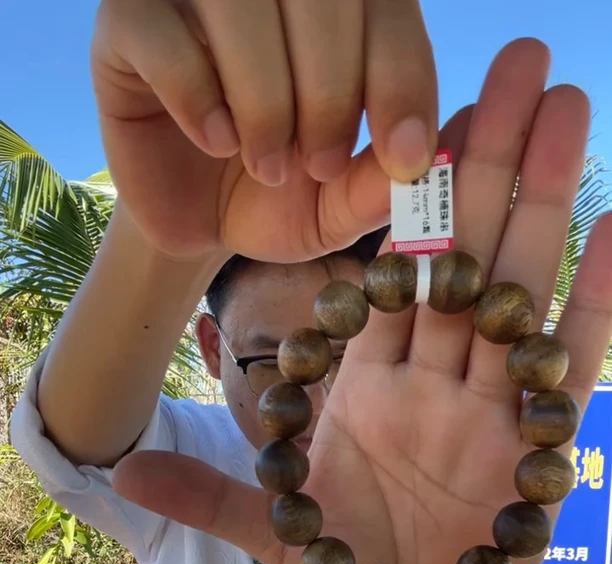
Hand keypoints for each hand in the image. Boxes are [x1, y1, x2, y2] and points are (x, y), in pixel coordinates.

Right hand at [92, 0, 436, 257]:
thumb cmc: (273, 196)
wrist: (197, 221)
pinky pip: (162, 34)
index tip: (403, 155)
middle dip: (331, 92)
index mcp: (340, 9)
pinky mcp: (129, 20)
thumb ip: (377, 186)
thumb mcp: (334, 207)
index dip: (401, 77)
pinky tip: (214, 139)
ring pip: (242, 3)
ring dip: (265, 98)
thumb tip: (422, 161)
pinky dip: (198, 95)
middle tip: (321, 164)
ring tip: (266, 164)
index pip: (387, 6)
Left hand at [113, 40, 611, 563]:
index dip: (407, 198)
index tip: (414, 119)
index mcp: (370, 382)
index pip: (392, 271)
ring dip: (542, 201)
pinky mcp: (539, 443)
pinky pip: (572, 364)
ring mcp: (492, 404)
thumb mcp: (274, 531)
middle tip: (514, 66)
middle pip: (465, 256)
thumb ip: (210, 499)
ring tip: (562, 109)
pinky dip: (593, 302)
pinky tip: (611, 226)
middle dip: (488, 165)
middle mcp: (436, 377)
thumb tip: (121, 475)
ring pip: (518, 288)